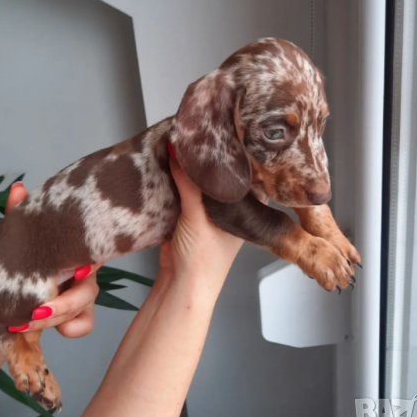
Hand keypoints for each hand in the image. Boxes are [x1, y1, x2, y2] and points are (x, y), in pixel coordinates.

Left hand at [5, 181, 98, 337]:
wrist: (6, 292)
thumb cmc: (18, 259)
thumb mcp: (14, 237)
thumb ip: (16, 214)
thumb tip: (17, 188)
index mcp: (72, 250)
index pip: (89, 253)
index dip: (88, 264)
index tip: (77, 272)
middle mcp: (83, 271)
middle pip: (88, 289)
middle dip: (63, 304)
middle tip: (34, 312)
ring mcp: (82, 295)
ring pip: (83, 309)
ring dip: (55, 319)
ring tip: (22, 323)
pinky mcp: (77, 316)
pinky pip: (83, 325)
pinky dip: (71, 329)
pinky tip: (49, 330)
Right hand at [161, 144, 243, 285]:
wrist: (180, 287)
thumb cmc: (203, 260)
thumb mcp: (198, 216)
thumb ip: (189, 184)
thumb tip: (178, 150)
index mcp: (247, 209)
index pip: (247, 173)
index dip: (238, 153)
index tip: (227, 130)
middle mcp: (231, 208)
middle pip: (223, 176)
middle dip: (211, 158)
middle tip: (201, 131)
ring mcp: (210, 212)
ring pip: (203, 183)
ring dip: (192, 168)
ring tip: (184, 140)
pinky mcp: (189, 215)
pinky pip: (184, 191)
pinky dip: (177, 180)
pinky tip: (170, 163)